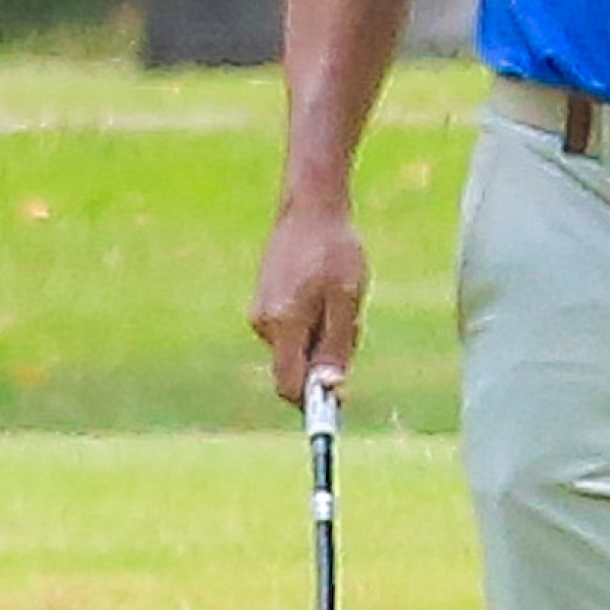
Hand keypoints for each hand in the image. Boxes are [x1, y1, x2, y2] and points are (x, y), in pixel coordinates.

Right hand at [250, 198, 367, 405]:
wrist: (310, 208)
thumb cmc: (334, 252)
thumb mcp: (346, 301)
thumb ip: (337, 347)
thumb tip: (330, 390)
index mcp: (282, 325)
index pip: (290, 386)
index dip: (314, 401)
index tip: (340, 397)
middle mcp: (263, 324)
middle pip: (295, 368)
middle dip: (324, 362)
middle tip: (349, 321)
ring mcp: (260, 312)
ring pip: (295, 348)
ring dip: (321, 337)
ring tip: (338, 297)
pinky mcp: (263, 301)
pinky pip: (291, 330)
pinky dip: (312, 322)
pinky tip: (325, 290)